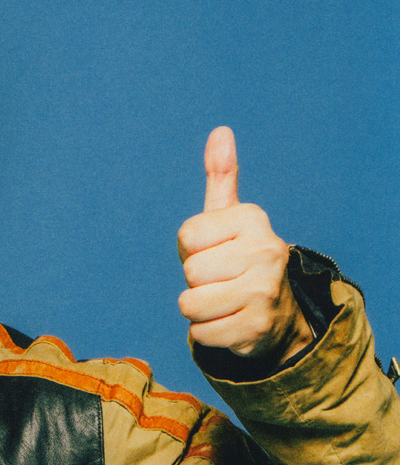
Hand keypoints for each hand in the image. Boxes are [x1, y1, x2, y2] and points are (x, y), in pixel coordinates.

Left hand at [177, 127, 311, 361]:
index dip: (192, 249)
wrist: (276, 314)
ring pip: (189, 304)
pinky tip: (230, 322)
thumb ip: (221, 177)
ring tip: (224, 301)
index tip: (216, 251)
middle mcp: (266, 251)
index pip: (187, 235)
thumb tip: (221, 131)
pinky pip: (200, 333)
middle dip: (197, 281)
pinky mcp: (256, 328)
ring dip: (199, 309)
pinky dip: (208, 332)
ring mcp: (265, 291)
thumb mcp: (229, 218)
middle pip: (190, 271)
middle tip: (222, 281)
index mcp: (254, 220)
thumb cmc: (238, 259)